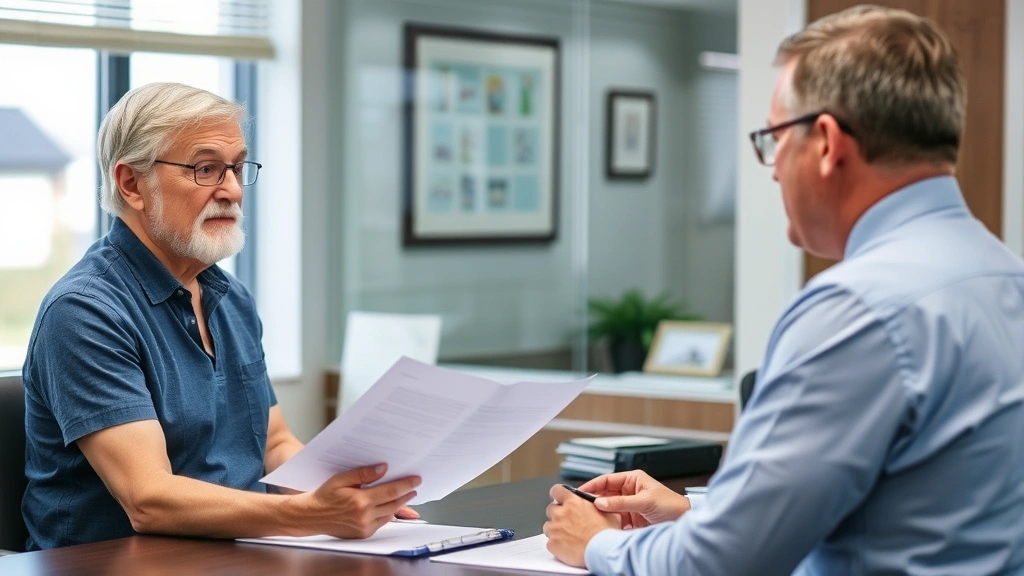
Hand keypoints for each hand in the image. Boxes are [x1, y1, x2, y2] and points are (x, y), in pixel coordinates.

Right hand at [301, 463, 420, 538]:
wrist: (312, 516)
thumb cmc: (325, 495)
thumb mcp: (341, 478)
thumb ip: (363, 473)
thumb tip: (383, 468)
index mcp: (361, 500)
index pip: (391, 491)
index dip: (406, 485)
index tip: (416, 479)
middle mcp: (364, 516)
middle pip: (394, 504)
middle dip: (406, 494)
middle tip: (415, 486)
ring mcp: (364, 527)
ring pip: (389, 514)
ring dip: (399, 505)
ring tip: (405, 495)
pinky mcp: (363, 534)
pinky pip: (381, 523)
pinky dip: (387, 514)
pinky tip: (389, 506)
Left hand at [543, 483, 619, 567]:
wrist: (602, 552)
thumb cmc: (607, 534)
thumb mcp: (608, 512)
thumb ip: (598, 504)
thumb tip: (597, 501)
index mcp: (573, 502)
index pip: (557, 490)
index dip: (557, 494)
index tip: (559, 498)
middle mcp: (561, 513)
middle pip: (550, 509)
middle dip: (557, 514)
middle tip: (568, 522)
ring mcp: (554, 529)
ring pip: (548, 526)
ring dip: (555, 530)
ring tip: (568, 536)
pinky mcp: (552, 544)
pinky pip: (549, 542)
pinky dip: (556, 545)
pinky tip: (567, 547)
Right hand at [578, 470, 689, 528]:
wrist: (684, 522)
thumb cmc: (671, 505)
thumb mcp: (645, 501)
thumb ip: (621, 502)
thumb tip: (600, 503)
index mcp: (632, 479)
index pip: (607, 480)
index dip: (592, 485)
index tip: (580, 491)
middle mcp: (629, 490)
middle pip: (605, 494)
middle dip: (594, 500)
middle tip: (582, 507)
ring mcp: (629, 505)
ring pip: (609, 508)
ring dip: (602, 513)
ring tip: (591, 517)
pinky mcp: (631, 519)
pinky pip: (615, 519)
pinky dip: (609, 523)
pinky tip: (604, 526)